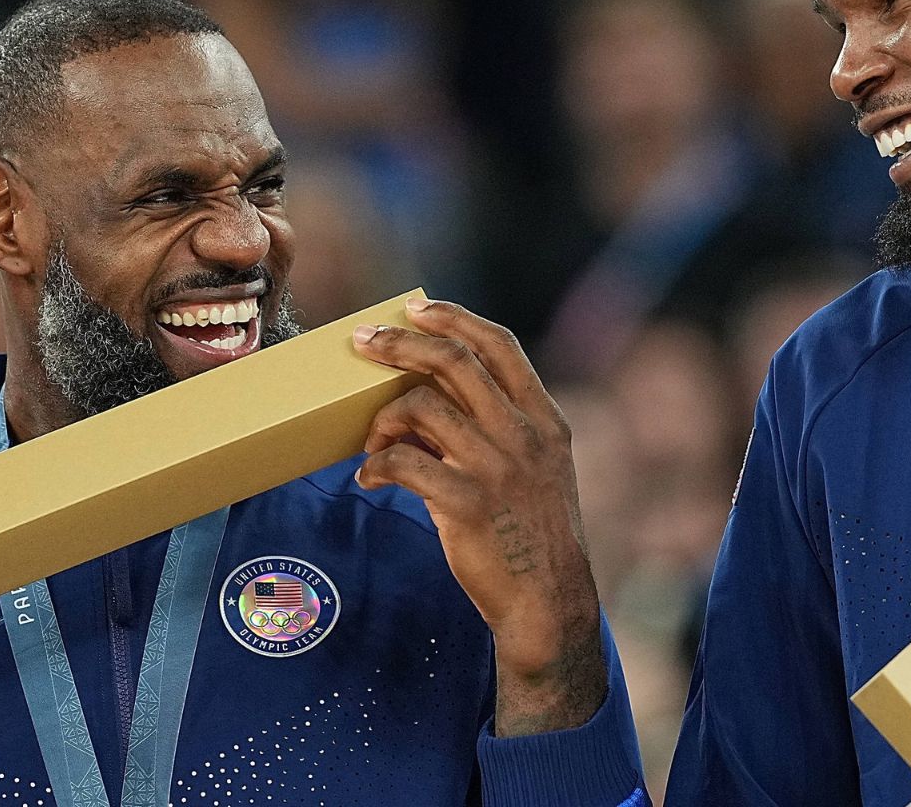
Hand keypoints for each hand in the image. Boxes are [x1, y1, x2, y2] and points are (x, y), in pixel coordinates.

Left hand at [353, 298, 604, 736]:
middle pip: (454, 362)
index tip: (417, 308)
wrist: (548, 602)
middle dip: (400, 344)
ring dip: (383, 418)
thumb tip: (416, 404)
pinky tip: (370, 478)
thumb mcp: (530, 471)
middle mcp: (525, 435)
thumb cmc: (529, 535)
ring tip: (371, 442)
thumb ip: (488, 431)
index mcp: (544, 419)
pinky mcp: (469, 504)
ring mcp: (499, 468)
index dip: (456, 319)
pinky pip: (405, 463)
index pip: (500, 345)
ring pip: (423, 408)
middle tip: (362, 342)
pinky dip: (378, 465)